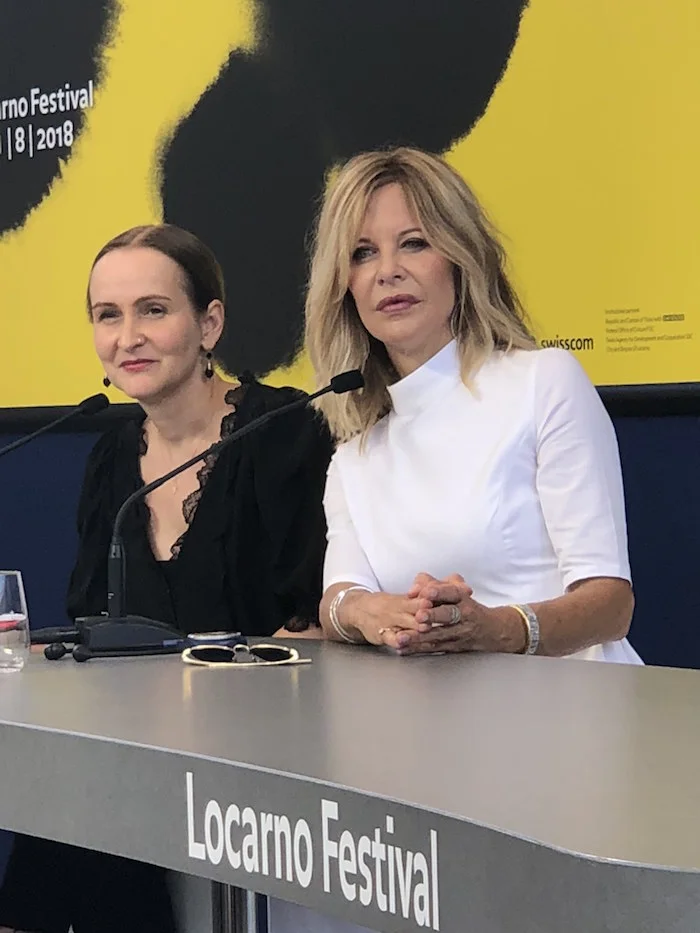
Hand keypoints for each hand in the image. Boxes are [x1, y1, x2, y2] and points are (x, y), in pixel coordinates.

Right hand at [344, 590, 433, 646]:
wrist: (358, 609)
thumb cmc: (386, 605)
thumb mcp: (401, 599)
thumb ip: (419, 599)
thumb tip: (443, 593)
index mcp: (405, 601)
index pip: (418, 600)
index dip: (427, 601)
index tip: (437, 601)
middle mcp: (398, 611)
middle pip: (413, 613)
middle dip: (424, 616)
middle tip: (436, 615)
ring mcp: (389, 623)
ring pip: (403, 626)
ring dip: (413, 627)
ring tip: (423, 628)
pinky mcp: (381, 635)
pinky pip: (389, 638)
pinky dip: (396, 640)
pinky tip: (401, 643)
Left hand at [396, 575, 524, 654]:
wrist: (491, 629)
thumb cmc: (465, 604)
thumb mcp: (455, 587)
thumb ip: (433, 583)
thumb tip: (414, 588)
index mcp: (463, 597)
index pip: (452, 592)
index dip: (440, 591)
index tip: (427, 592)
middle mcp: (463, 615)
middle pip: (448, 614)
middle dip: (433, 615)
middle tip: (419, 616)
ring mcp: (458, 633)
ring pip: (439, 635)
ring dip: (419, 637)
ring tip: (402, 637)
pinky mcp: (452, 647)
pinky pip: (433, 648)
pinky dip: (417, 649)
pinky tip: (403, 648)